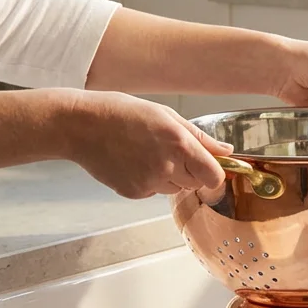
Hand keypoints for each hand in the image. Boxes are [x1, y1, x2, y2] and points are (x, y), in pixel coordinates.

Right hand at [62, 91, 231, 198]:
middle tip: (171, 151)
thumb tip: (227, 151)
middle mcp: (166, 166)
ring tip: (148, 154)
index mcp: (179, 143)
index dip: (215, 173)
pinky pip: (154, 193)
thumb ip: (200, 137)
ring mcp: (148, 183)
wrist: (80, 126)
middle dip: (192, 172)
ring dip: (171, 177)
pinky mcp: (133, 193)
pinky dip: (150, 182)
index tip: (210, 166)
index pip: (214, 176)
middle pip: (196, 184)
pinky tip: (134, 163)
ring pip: (176, 189)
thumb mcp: (166, 115)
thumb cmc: (123, 113)